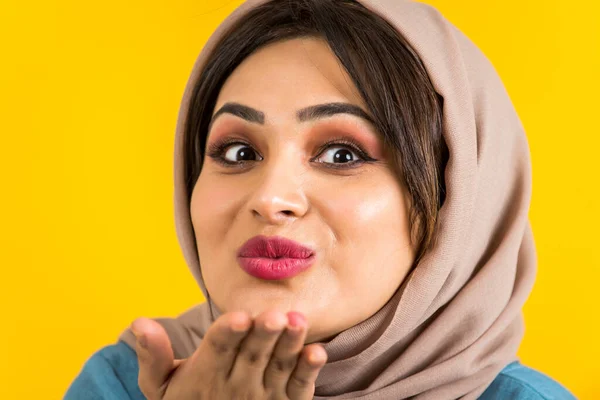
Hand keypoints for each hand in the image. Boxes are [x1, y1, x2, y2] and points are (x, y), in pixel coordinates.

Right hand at [131, 309, 326, 399]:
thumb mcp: (162, 387)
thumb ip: (153, 356)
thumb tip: (139, 322)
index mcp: (206, 374)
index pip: (217, 350)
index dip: (228, 334)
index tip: (238, 317)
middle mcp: (237, 384)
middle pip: (252, 355)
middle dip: (264, 334)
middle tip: (274, 315)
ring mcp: (264, 394)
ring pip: (279, 366)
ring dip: (289, 345)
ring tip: (297, 322)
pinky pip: (300, 387)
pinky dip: (309, 371)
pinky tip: (317, 352)